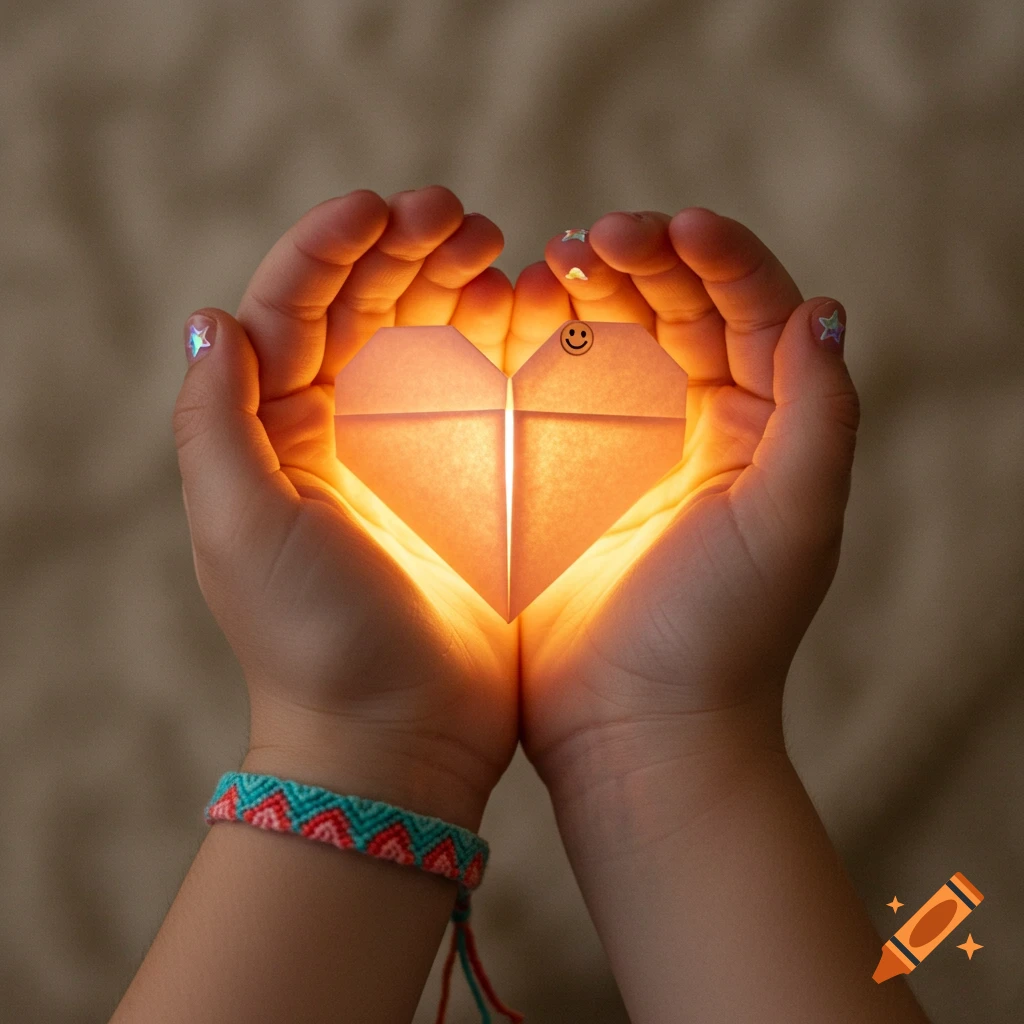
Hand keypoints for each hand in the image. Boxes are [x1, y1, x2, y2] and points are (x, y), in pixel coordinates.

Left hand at [172, 187, 518, 827]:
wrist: (398, 737)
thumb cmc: (316, 641)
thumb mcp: (243, 531)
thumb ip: (216, 425)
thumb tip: (208, 319)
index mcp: (274, 432)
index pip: (291, 308)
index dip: (329, 246)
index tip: (383, 207)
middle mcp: (334, 431)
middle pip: (361, 308)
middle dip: (403, 247)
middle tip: (462, 215)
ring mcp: (404, 454)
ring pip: (423, 335)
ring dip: (452, 279)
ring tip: (496, 247)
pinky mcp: (465, 482)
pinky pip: (479, 387)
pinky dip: (498, 339)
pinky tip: (524, 311)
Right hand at [515, 209, 858, 814]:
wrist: (635, 727)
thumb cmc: (720, 634)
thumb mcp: (790, 524)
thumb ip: (819, 419)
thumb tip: (826, 313)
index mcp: (762, 429)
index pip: (751, 311)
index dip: (718, 257)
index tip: (671, 226)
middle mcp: (699, 427)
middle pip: (678, 308)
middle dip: (643, 258)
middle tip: (592, 238)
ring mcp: (626, 449)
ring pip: (613, 337)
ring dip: (588, 289)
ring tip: (553, 264)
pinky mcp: (563, 475)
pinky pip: (553, 386)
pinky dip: (538, 342)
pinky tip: (514, 316)